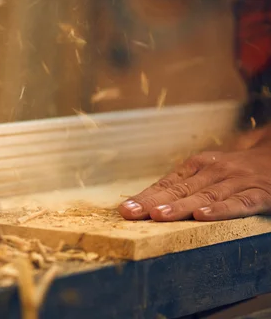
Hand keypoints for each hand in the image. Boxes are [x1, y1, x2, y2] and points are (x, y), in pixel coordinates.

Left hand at [118, 147, 270, 220]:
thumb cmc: (237, 171)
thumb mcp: (209, 171)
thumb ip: (184, 185)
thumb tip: (148, 202)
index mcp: (198, 166)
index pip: (166, 184)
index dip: (145, 197)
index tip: (125, 209)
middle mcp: (214, 172)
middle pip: (179, 190)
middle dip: (152, 202)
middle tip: (131, 213)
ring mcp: (236, 182)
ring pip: (205, 196)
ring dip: (180, 206)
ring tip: (158, 216)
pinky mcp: (260, 194)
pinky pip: (239, 203)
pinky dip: (221, 210)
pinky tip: (203, 217)